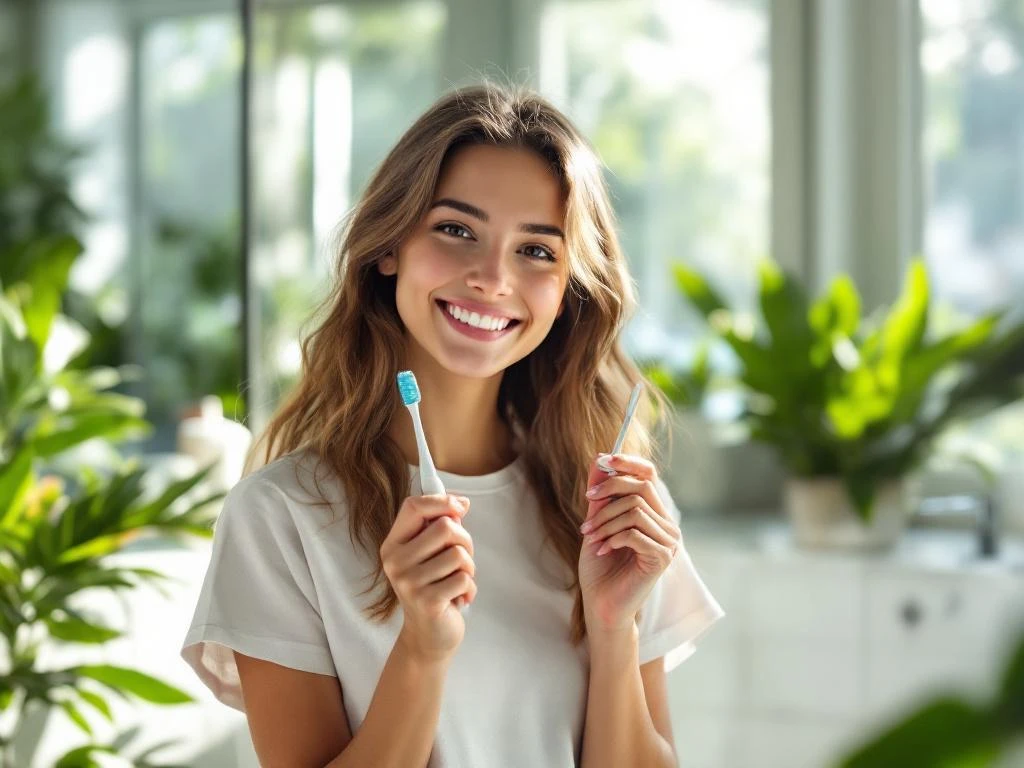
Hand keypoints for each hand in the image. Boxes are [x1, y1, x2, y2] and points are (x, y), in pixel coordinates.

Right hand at [380, 493, 475, 663]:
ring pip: (459, 554)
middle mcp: (395, 562)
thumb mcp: (430, 554)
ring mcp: (409, 583)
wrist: (427, 635)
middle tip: (462, 559)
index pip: (414, 506)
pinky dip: (470, 588)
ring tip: (458, 581)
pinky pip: (464, 579)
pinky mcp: (427, 601)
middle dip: (465, 540)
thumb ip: (440, 526)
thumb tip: (461, 503)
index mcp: (393, 545)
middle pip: (445, 527)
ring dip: (469, 568)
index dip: (442, 501)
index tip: (461, 507)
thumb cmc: (434, 587)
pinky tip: (459, 599)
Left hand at [578, 453, 680, 632]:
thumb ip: (601, 494)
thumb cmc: (599, 566)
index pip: (649, 475)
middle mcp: (666, 525)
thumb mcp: (596, 523)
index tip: (603, 460)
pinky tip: (602, 550)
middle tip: (586, 510)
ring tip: (590, 537)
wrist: (601, 604)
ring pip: (634, 509)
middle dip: (607, 494)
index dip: (628, 463)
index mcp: (653, 514)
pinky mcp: (662, 557)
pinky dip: (612, 537)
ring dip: (604, 521)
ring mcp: (668, 542)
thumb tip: (599, 459)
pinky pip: (634, 532)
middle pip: (641, 487)